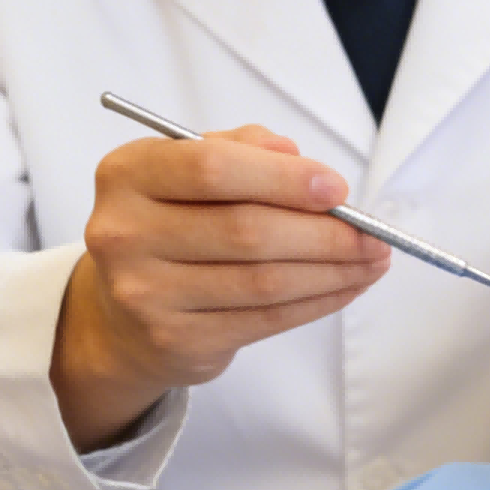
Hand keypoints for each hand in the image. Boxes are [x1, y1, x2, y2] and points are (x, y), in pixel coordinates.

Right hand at [55, 125, 389, 447]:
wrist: (119, 315)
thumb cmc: (168, 225)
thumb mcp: (185, 171)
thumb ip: (237, 150)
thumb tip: (294, 156)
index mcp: (128, 174)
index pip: (211, 168)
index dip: (282, 178)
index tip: (336, 188)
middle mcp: (125, 233)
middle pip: (246, 229)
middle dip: (323, 231)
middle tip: (370, 232)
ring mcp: (145, 293)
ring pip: (263, 280)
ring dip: (331, 270)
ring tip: (370, 259)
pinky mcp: (175, 339)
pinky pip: (264, 320)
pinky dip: (316, 301)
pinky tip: (344, 286)